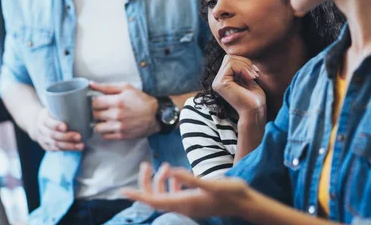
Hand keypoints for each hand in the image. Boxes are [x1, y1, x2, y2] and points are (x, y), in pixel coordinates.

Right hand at [29, 107, 83, 150]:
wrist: (37, 124)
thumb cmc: (51, 114)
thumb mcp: (52, 108)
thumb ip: (62, 107)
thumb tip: (83, 103)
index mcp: (43, 118)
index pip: (48, 122)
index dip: (56, 125)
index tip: (65, 127)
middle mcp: (42, 130)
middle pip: (53, 135)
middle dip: (66, 137)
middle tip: (79, 136)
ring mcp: (43, 139)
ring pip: (55, 144)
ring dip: (69, 146)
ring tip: (81, 145)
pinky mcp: (47, 146)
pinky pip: (57, 150)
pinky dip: (67, 149)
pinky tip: (77, 148)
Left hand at [90, 82, 159, 139]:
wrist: (156, 114)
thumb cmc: (141, 100)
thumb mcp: (126, 88)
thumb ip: (107, 87)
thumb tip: (91, 84)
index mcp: (117, 101)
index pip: (94, 103)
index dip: (94, 102)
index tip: (97, 102)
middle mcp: (116, 115)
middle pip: (94, 115)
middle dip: (96, 111)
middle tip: (101, 110)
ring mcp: (119, 127)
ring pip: (97, 128)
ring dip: (99, 123)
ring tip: (105, 119)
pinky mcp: (121, 136)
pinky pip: (105, 136)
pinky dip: (105, 131)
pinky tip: (110, 126)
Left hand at [122, 162, 252, 218]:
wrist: (246, 204)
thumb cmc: (232, 193)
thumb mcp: (212, 184)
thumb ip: (191, 179)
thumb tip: (172, 171)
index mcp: (185, 203)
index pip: (155, 201)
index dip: (139, 195)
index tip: (123, 190)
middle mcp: (183, 207)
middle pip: (155, 198)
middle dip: (147, 182)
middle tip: (145, 164)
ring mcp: (188, 206)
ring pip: (164, 195)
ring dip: (160, 180)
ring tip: (164, 164)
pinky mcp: (193, 202)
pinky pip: (174, 195)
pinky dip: (170, 184)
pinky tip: (174, 172)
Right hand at [213, 55, 265, 117]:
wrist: (255, 111)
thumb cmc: (254, 98)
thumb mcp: (248, 78)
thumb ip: (242, 68)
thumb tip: (239, 54)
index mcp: (223, 79)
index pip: (231, 59)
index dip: (244, 61)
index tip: (255, 71)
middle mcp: (217, 80)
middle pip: (229, 57)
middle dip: (245, 62)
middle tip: (255, 73)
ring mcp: (217, 82)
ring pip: (230, 59)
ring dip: (246, 65)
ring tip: (254, 76)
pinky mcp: (220, 83)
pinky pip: (231, 65)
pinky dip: (243, 68)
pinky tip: (250, 78)